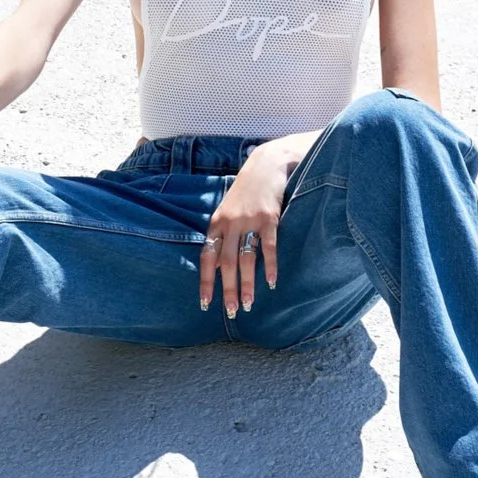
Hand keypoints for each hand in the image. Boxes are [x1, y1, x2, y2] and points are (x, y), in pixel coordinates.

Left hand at [198, 143, 293, 315]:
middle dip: (227, 290)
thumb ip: (223, 236)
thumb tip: (219, 266)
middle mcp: (229, 223)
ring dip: (247, 284)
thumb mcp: (228, 211)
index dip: (206, 281)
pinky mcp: (269, 217)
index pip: (206, 257)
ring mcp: (248, 220)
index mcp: (216, 224)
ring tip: (248, 304)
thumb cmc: (246, 192)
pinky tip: (272, 282)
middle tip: (231, 312)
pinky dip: (269, 266)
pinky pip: (268, 246)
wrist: (266, 164)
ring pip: (245, 259)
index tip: (205, 303)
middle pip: (226, 263)